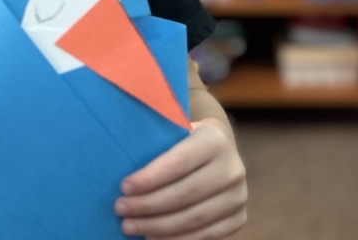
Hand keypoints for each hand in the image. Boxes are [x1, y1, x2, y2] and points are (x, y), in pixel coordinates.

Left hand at [114, 118, 246, 238]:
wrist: (219, 147)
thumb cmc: (184, 139)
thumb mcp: (175, 130)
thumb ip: (156, 143)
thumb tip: (118, 166)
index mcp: (215, 140)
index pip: (178, 163)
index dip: (149, 178)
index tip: (124, 188)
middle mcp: (233, 167)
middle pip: (184, 194)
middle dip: (148, 205)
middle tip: (120, 210)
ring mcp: (239, 195)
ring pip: (193, 219)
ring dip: (157, 227)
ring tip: (130, 227)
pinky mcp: (239, 218)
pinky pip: (206, 236)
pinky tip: (152, 238)